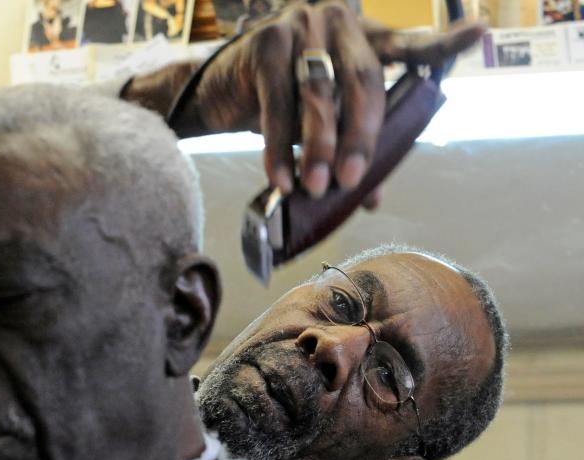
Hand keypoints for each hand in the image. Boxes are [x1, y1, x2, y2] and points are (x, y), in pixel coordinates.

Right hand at [193, 2, 485, 197]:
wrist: (221, 91)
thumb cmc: (283, 103)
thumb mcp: (323, 122)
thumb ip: (350, 149)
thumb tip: (373, 200)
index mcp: (364, 36)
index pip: (409, 43)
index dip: (442, 42)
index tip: (478, 34)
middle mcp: (337, 21)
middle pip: (362, 79)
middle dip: (359, 135)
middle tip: (351, 179)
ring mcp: (300, 25)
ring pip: (318, 92)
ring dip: (316, 146)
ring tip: (314, 187)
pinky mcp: (264, 43)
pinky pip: (276, 102)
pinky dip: (277, 146)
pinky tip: (280, 178)